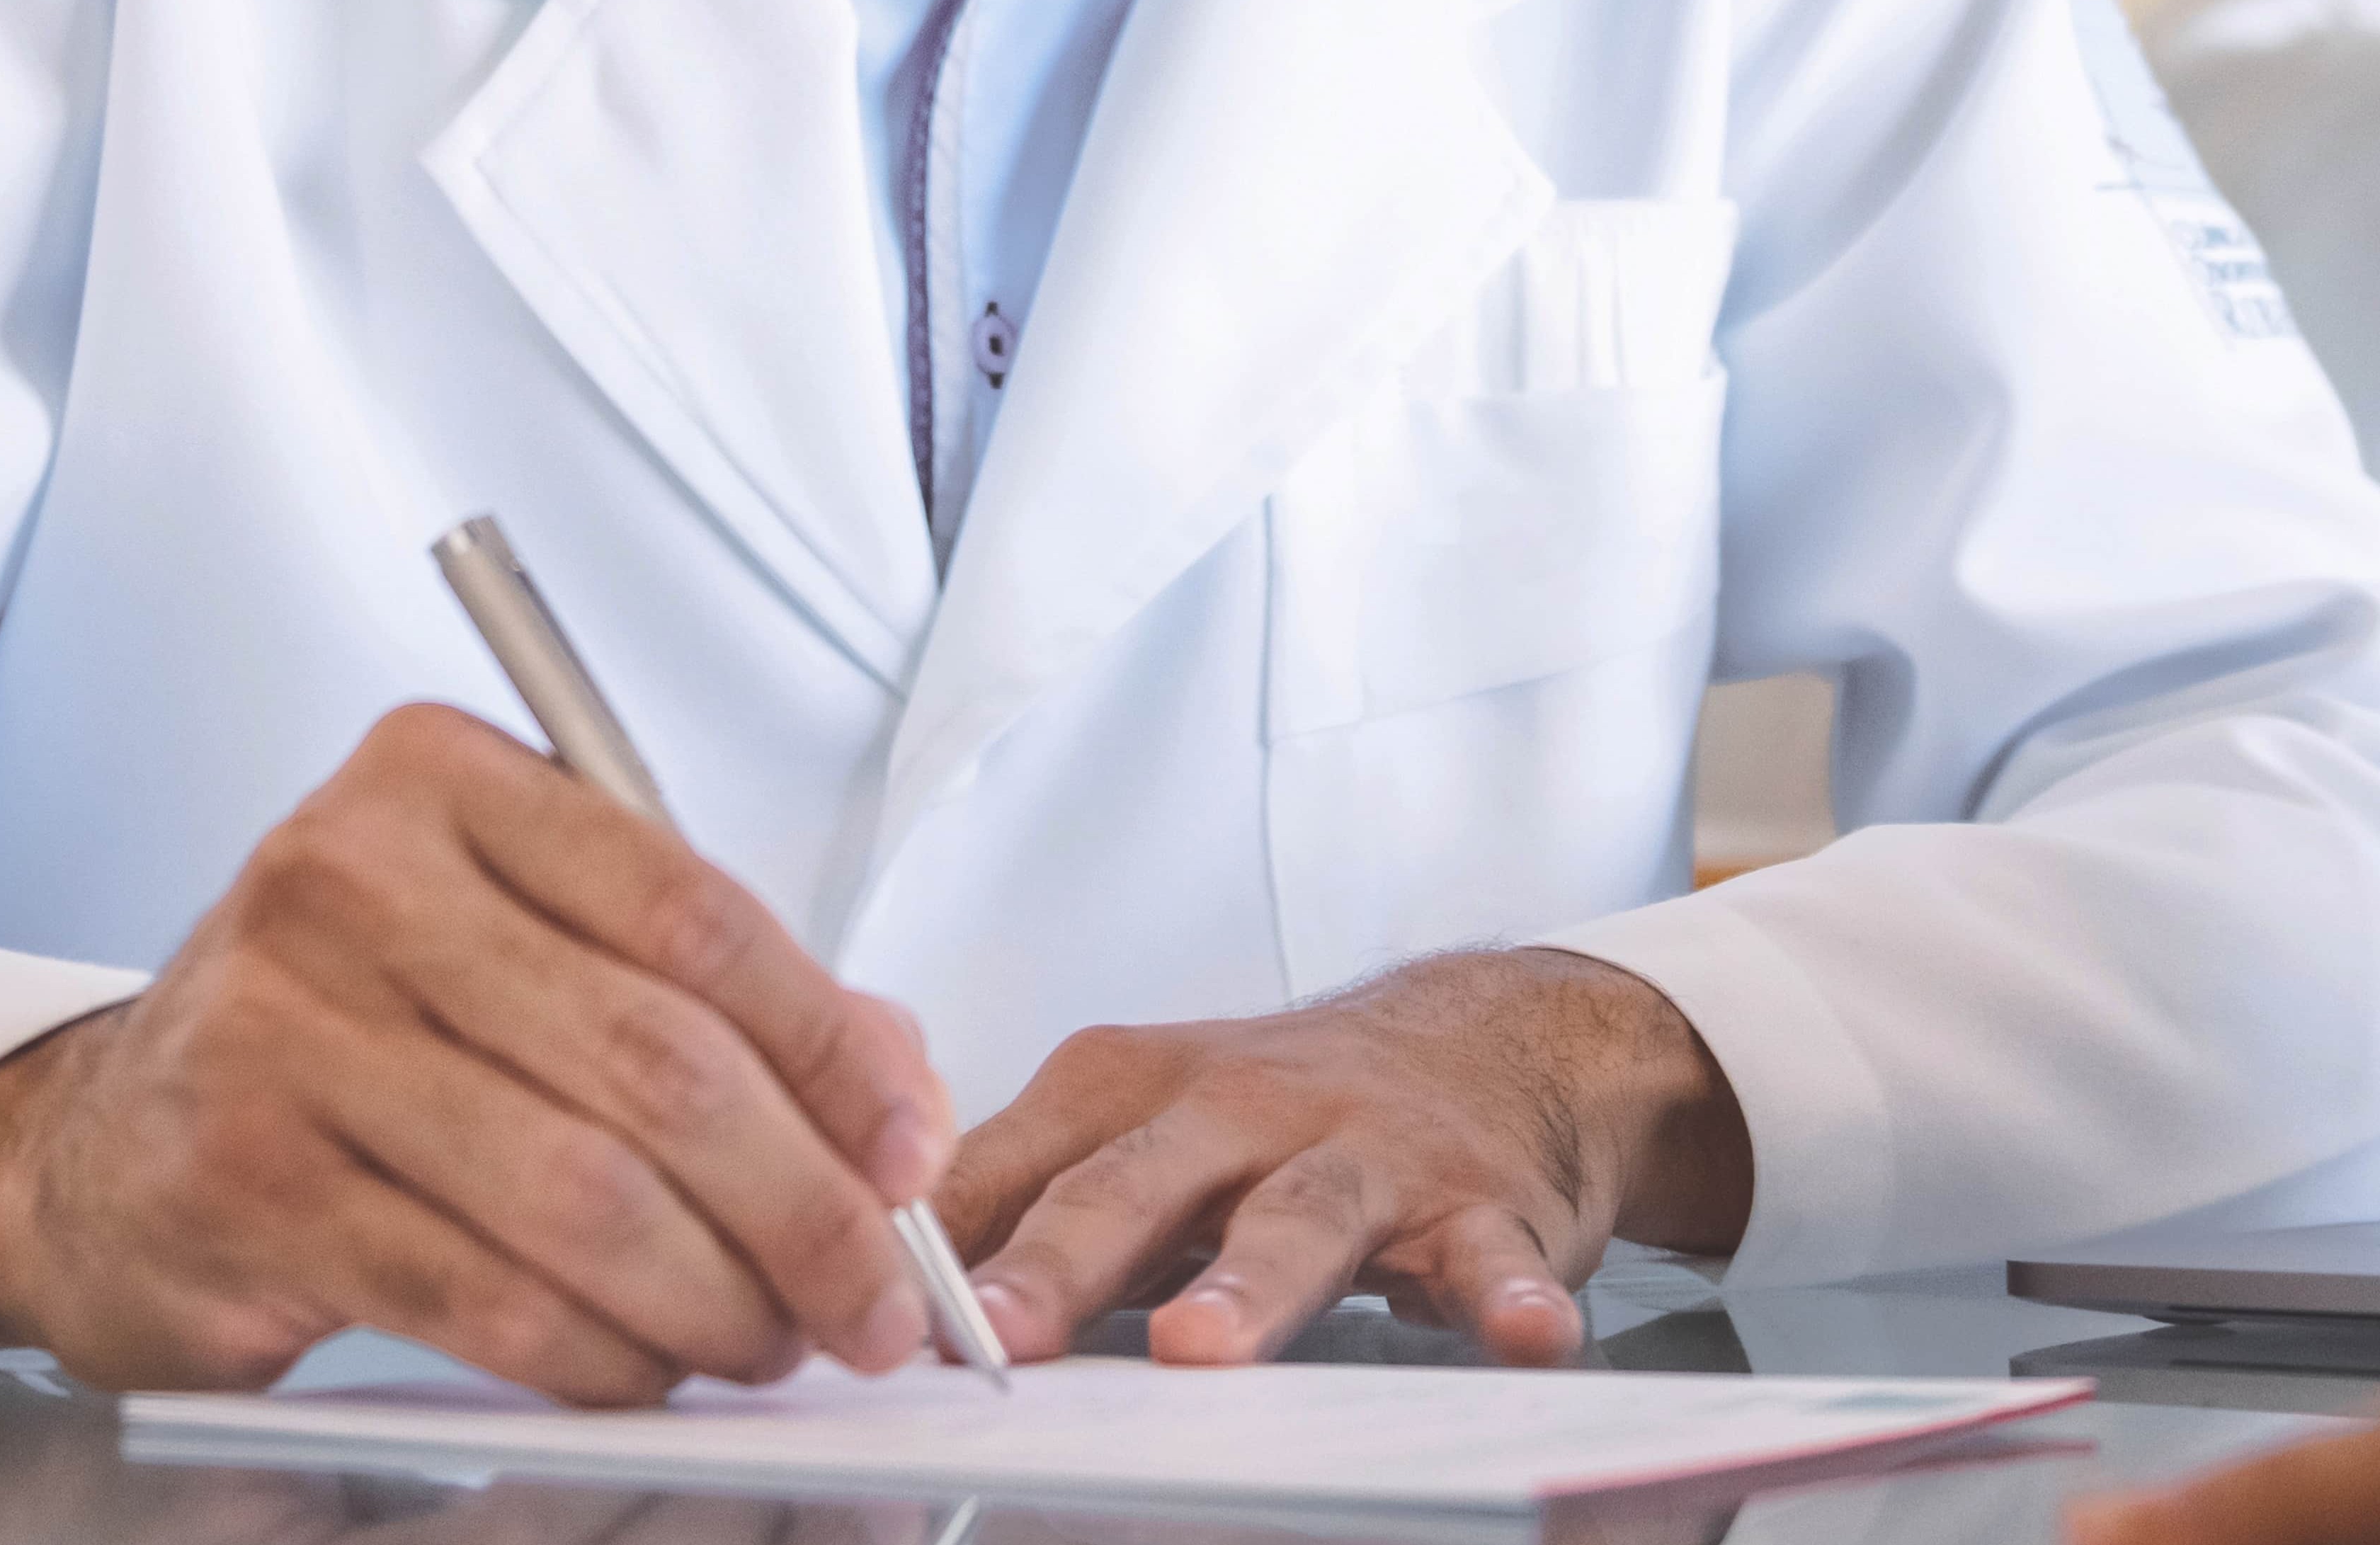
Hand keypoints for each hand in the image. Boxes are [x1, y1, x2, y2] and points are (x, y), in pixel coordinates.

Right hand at [0, 704, 956, 1398]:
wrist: (103, 1138)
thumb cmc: (356, 1032)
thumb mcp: (525, 952)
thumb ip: (715, 997)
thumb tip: (901, 1103)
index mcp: (441, 780)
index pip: (693, 913)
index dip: (832, 1049)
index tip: (912, 1151)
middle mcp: (345, 877)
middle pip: (654, 1062)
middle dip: (803, 1204)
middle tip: (873, 1295)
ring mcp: (277, 1029)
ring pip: (578, 1192)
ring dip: (712, 1296)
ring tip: (772, 1342)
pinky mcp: (239, 1183)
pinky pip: (478, 1291)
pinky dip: (596, 1353)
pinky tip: (648, 1371)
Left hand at [933, 950, 1751, 1365]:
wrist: (1492, 1030)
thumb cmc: (1278, 1104)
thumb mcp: (1135, 1119)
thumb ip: (1012, 1195)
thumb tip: (853, 1292)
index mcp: (1132, 1090)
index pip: (1007, 1165)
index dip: (931, 1241)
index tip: (857, 1309)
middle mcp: (1240, 1108)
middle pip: (1137, 1184)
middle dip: (1064, 1257)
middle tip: (1000, 1333)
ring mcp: (1364, 1152)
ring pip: (1302, 1216)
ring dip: (1253, 1284)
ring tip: (1206, 1348)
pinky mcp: (1480, 1202)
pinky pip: (1492, 1258)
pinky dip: (1512, 1298)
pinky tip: (1527, 1334)